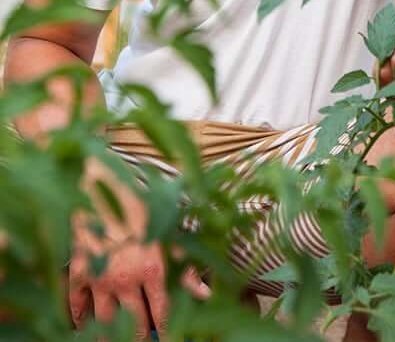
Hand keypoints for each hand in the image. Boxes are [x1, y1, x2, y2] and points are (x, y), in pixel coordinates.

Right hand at [69, 159, 209, 338]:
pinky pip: (76, 304)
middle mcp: (126, 279)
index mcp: (152, 269)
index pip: (162, 314)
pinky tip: (82, 325)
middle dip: (141, 337)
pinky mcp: (77, 270)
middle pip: (134, 324)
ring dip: (110, 337)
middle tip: (144, 340)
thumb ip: (186, 264)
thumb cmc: (140, 199)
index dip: (166, 330)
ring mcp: (99, 278)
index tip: (168, 336)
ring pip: (105, 323)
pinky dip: (78, 317)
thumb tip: (206, 294)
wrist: (102, 180)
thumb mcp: (169, 228)